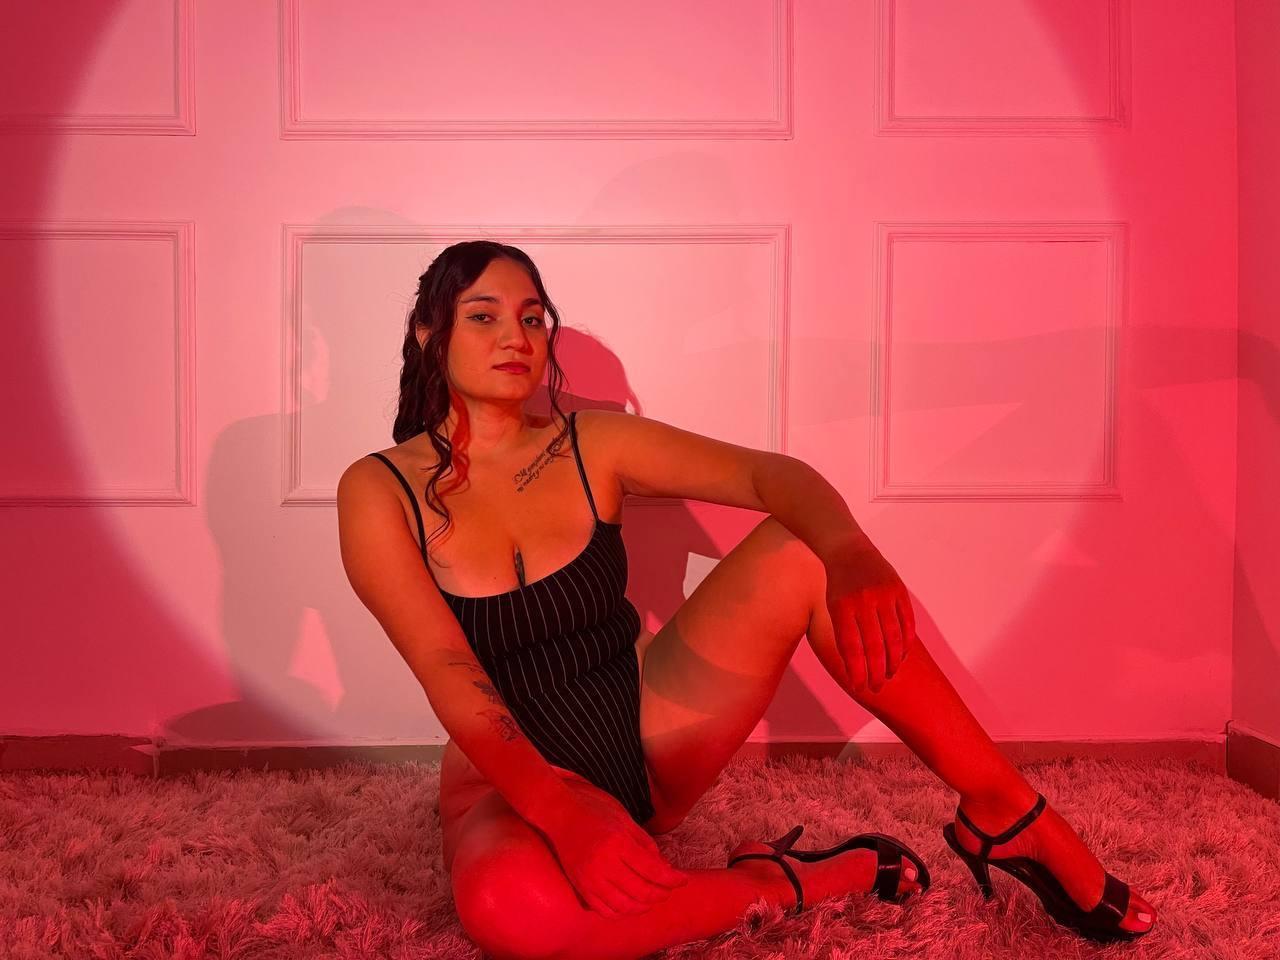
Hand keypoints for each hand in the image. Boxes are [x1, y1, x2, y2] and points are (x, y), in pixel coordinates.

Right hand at [538, 787, 689, 917]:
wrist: (557, 812)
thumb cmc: (592, 809)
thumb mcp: (624, 818)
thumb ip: (644, 843)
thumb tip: (663, 867)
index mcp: (618, 843)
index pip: (653, 871)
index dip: (672, 879)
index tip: (683, 880)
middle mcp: (604, 864)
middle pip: (641, 892)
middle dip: (661, 894)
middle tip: (669, 890)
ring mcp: (589, 878)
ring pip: (624, 906)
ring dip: (643, 906)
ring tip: (652, 898)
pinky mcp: (579, 886)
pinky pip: (604, 910)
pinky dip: (621, 912)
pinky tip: (630, 904)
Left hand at [824, 540, 917, 694]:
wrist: (848, 550)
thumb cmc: (837, 586)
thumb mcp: (832, 607)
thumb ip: (844, 635)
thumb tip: (857, 669)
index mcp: (842, 607)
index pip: (852, 648)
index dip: (857, 671)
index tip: (859, 687)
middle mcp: (863, 601)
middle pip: (874, 646)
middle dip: (876, 672)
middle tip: (876, 687)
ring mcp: (883, 594)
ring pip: (894, 637)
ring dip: (893, 661)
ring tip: (889, 675)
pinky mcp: (899, 590)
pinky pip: (907, 623)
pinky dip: (906, 642)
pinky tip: (901, 656)